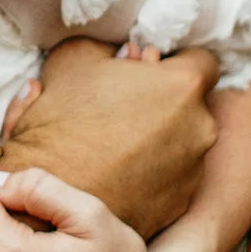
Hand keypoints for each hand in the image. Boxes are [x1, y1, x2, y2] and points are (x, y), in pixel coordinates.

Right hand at [0, 41, 217, 240]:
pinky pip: (174, 178)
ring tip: (118, 144)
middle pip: (193, 104)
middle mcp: (201, 127)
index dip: (175, 63)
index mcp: (183, 85)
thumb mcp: (74, 61)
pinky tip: (120, 172)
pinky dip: (155, 173)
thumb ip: (113, 48)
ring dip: (162, 139)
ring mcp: (193, 169)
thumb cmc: (59, 123)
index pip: (202, 60)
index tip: (152, 72)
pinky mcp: (179, 203)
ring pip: (185, 143)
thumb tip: (130, 52)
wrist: (48, 195)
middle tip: (127, 107)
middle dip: (166, 103)